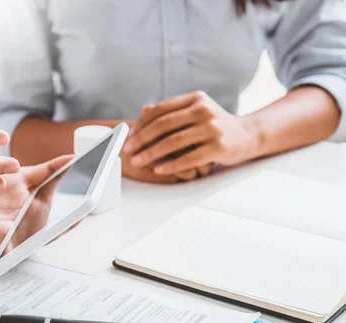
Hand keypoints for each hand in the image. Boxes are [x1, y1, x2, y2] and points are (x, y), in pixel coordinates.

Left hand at [122, 91, 259, 179]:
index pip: (161, 110)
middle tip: (127, 150)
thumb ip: (172, 111)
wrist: (248, 135)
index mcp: (195, 98)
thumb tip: (144, 109)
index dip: (142, 123)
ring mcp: (213, 128)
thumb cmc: (215, 125)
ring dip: (152, 153)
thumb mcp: (196, 112)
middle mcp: (204, 110)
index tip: (128, 135)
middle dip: (142, 139)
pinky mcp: (219, 147)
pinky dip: (171, 165)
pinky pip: (189, 158)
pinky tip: (158, 170)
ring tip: (138, 162)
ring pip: (174, 142)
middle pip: (164, 125)